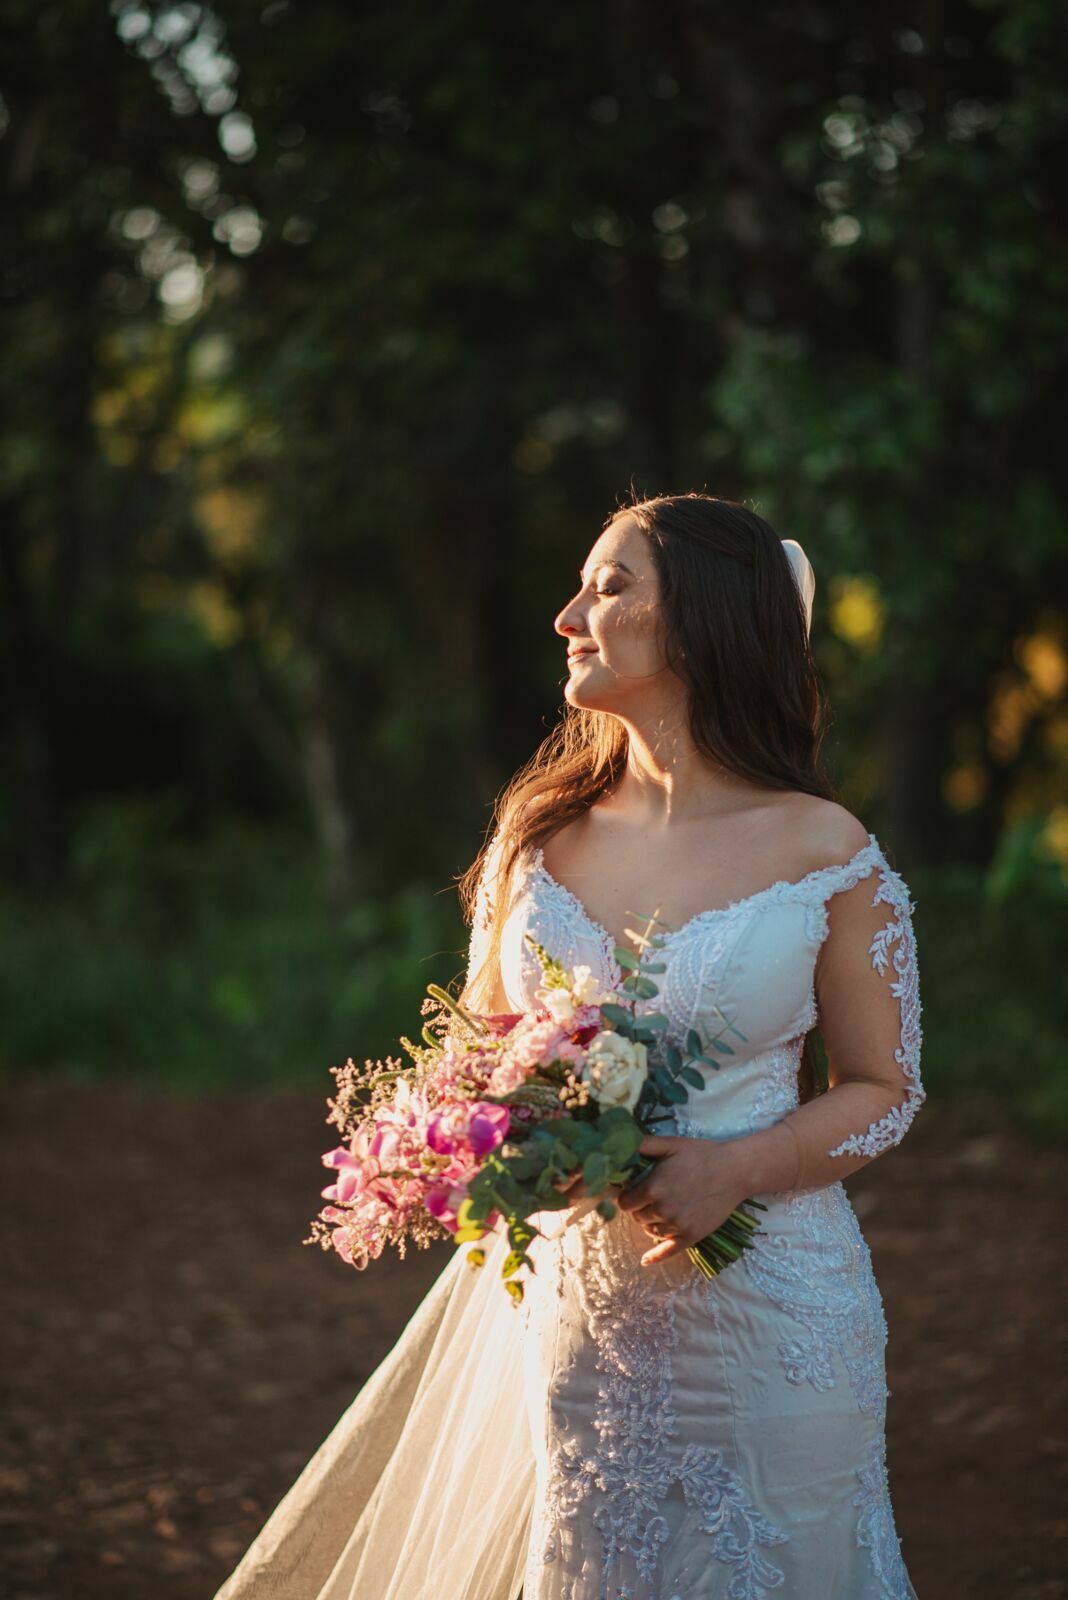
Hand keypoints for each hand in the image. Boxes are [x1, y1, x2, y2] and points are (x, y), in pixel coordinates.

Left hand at [616, 1133, 748, 1267]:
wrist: (734, 1171)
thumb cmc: (701, 1154)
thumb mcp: (670, 1144)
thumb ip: (643, 1144)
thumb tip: (620, 1145)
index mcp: (653, 1188)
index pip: (625, 1202)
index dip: (627, 1196)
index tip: (633, 1190)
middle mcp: (662, 1209)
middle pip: (637, 1217)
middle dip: (639, 1208)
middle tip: (650, 1197)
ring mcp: (677, 1225)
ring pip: (651, 1231)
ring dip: (651, 1222)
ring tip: (660, 1210)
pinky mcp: (691, 1236)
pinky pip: (668, 1250)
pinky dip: (655, 1256)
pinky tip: (645, 1261)